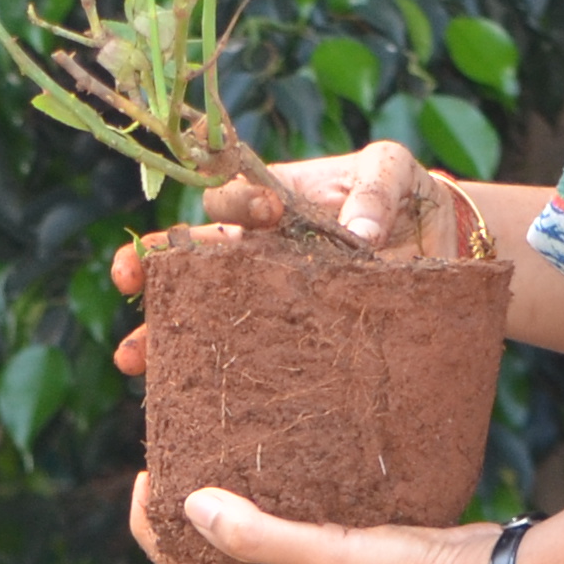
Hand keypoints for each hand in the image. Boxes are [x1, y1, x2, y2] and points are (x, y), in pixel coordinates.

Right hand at [104, 142, 469, 374]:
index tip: (263, 216)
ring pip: (198, 311)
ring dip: (160, 330)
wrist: (435, 243)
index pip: (232, 198)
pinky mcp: (285, 335)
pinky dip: (200, 370)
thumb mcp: (393, 170)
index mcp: (272, 199)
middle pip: (192, 257)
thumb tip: (361, 230)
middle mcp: (256, 249)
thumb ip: (376, 189)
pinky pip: (235, 350)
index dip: (235, 205)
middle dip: (155, 265)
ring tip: (132, 357)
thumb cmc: (404, 196)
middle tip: (128, 275)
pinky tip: (172, 392)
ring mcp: (265, 295)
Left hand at [131, 476, 498, 563]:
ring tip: (224, 436)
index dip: (150, 527)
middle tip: (178, 444)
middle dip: (185, 504)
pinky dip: (285, 481)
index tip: (144, 475)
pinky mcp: (360, 535)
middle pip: (216, 547)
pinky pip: (304, 507)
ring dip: (234, 490)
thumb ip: (260, 535)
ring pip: (261, 524)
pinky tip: (293, 443)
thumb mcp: (329, 555)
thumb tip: (189, 505)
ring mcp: (328, 559)